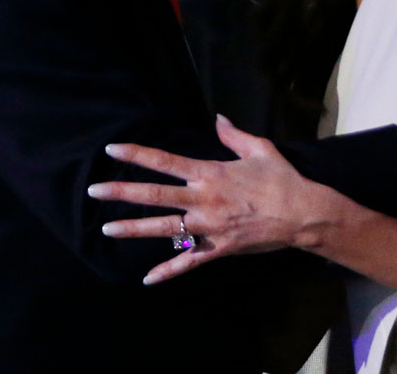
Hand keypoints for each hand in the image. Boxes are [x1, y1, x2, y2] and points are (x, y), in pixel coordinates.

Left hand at [87, 115, 335, 284]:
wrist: (302, 214)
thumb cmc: (281, 179)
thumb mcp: (259, 149)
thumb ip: (233, 135)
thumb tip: (218, 118)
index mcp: (210, 173)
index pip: (165, 161)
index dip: (137, 154)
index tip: (112, 150)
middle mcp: (203, 199)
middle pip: (155, 195)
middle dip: (122, 192)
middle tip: (94, 190)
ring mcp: (209, 227)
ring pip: (165, 228)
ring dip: (134, 228)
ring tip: (107, 228)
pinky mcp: (219, 248)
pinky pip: (189, 261)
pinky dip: (168, 270)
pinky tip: (148, 279)